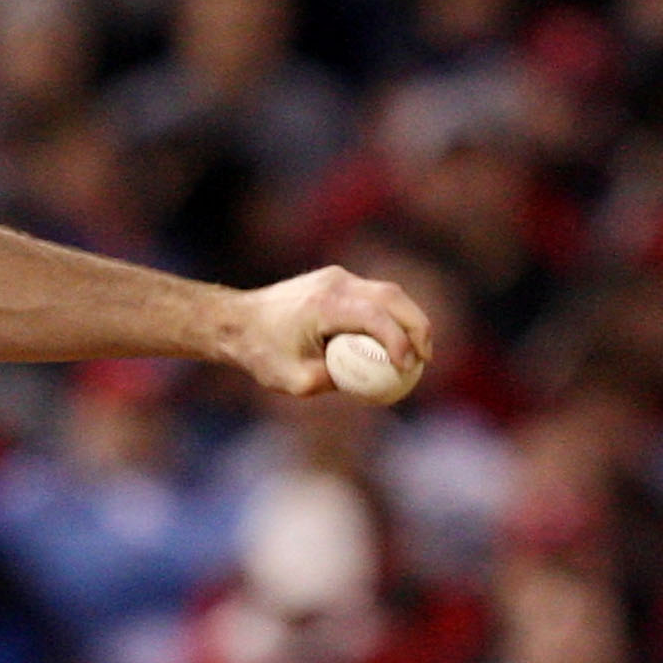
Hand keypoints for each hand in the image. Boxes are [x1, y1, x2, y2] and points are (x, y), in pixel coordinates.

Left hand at [228, 265, 433, 399]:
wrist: (236, 321)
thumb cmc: (261, 353)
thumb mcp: (296, 381)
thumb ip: (334, 382)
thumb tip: (370, 385)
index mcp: (325, 304)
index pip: (375, 316)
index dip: (398, 341)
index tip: (407, 367)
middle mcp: (335, 283)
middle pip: (393, 297)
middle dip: (418, 326)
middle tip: (426, 358)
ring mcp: (337, 278)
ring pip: (388, 292)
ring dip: (408, 319)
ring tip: (419, 351)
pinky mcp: (337, 281)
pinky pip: (374, 295)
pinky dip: (392, 315)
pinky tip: (397, 341)